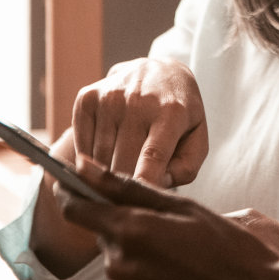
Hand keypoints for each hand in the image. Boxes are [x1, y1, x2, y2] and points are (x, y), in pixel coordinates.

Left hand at [57, 162, 278, 279]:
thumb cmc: (227, 247)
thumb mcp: (183, 207)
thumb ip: (129, 188)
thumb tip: (85, 168)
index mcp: (131, 230)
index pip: (76, 209)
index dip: (72, 194)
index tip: (75, 186)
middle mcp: (119, 264)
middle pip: (104, 234)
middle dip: (126, 226)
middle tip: (168, 228)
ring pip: (115, 260)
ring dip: (135, 253)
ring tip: (178, 256)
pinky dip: (141, 278)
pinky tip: (174, 277)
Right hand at [72, 58, 207, 186]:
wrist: (158, 71)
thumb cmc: (181, 115)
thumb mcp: (197, 138)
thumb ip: (185, 168)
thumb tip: (155, 186)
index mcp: (171, 112)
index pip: (152, 156)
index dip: (143, 185)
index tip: (137, 209)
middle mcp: (138, 102)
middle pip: (122, 164)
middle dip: (126, 187)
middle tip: (132, 196)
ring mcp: (109, 98)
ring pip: (98, 159)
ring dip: (108, 175)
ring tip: (123, 171)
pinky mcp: (87, 99)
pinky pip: (81, 147)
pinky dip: (90, 162)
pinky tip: (107, 157)